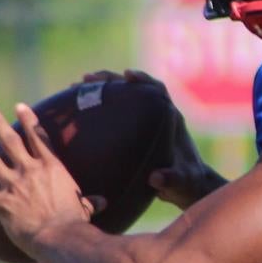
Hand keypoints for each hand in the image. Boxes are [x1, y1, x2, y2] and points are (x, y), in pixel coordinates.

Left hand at [0, 103, 96, 256]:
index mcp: (51, 167)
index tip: (19, 106)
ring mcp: (14, 186)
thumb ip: (90, 201)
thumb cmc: (75, 221)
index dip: (28, 120)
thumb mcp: (85, 207)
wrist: (59, 236)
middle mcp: (30, 171)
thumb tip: (104, 203)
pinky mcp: (1, 204)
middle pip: (11, 142)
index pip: (38, 137)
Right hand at [80, 69, 225, 209]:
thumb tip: (155, 177)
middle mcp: (156, 115)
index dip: (143, 80)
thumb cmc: (186, 182)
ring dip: (99, 91)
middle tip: (87, 78)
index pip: (157, 90)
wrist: (184, 187)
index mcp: (170, 119)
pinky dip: (97, 110)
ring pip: (120, 99)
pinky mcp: (132, 132)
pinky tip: (76, 112)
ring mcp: (143, 122)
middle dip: (111, 80)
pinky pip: (113, 116)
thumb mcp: (181, 182)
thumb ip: (172, 179)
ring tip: (75, 88)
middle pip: (132, 88)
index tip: (127, 75)